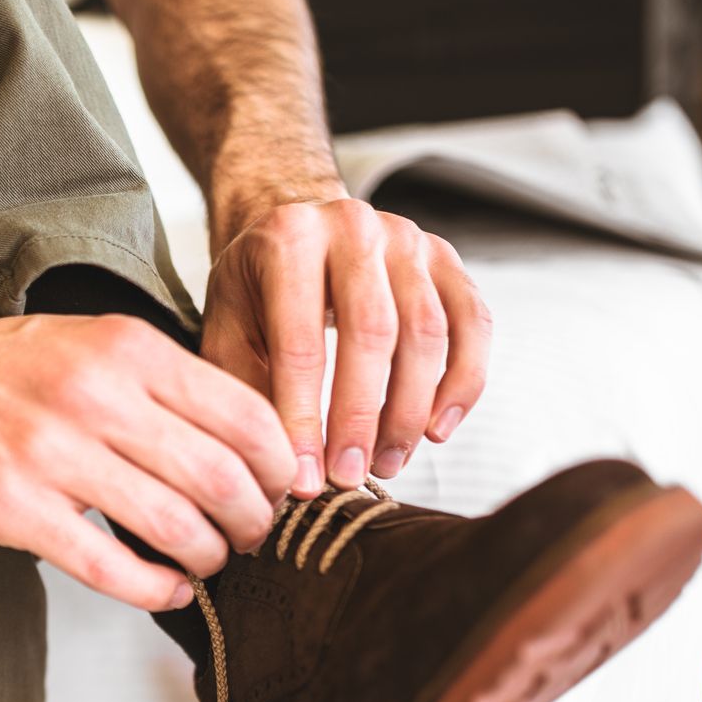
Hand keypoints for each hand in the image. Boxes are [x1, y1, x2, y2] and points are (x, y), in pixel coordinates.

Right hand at [0, 303, 295, 610]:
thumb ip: (159, 384)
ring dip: (209, 558)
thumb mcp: (87, 343)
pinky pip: (112, 566)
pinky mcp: (13, 508)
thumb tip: (243, 443)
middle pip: (222, 477)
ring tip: (208, 563)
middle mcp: (96, 396)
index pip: (244, 414)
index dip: (278, 466)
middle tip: (252, 537)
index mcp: (125, 349)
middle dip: (253, 521)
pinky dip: (157, 589)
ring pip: (176, 526)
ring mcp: (52, 453)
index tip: (283, 491)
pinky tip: (169, 589)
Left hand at [201, 194, 491, 497]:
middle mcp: (353, 228)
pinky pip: (472, 324)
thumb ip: (245, 387)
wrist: (296, 222)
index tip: (303, 479)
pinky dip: (462, 382)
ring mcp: (407, 238)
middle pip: (371, 333)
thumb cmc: (258, 288)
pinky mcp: (445, 257)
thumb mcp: (228, 327)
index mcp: (288, 239)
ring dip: (410, 410)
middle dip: (361, 418)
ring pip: (426, 331)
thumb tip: (273, 468)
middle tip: (349, 477)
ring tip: (387, 463)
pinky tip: (437, 430)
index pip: (300, 343)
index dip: (302, 419)